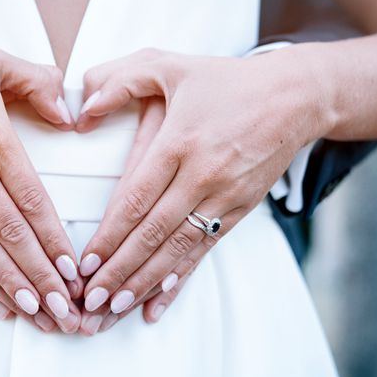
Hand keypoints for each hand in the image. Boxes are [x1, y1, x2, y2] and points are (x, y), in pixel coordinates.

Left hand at [76, 48, 325, 316]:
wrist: (294, 97)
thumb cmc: (225, 81)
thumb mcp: (169, 66)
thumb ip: (121, 81)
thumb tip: (82, 111)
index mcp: (179, 143)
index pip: (135, 200)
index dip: (109, 236)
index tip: (85, 263)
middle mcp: (201, 176)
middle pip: (153, 234)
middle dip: (119, 271)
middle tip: (91, 300)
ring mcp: (223, 197)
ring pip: (177, 250)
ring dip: (144, 284)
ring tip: (114, 310)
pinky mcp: (239, 210)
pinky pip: (204, 252)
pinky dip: (179, 280)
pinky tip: (158, 304)